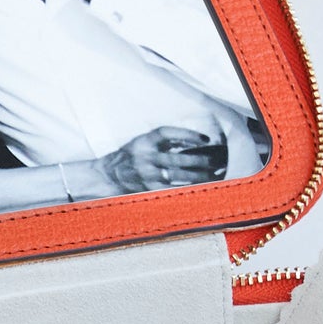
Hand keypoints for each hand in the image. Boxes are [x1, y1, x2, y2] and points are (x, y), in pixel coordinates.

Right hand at [97, 125, 226, 193]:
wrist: (106, 176)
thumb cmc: (129, 157)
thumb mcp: (142, 142)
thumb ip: (165, 141)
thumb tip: (193, 142)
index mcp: (144, 141)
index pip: (168, 133)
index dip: (188, 135)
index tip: (206, 139)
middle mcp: (144, 157)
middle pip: (177, 158)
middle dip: (200, 160)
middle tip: (215, 161)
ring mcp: (146, 175)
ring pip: (177, 175)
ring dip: (198, 176)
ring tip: (213, 175)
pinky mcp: (147, 190)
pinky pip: (171, 190)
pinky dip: (187, 189)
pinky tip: (199, 188)